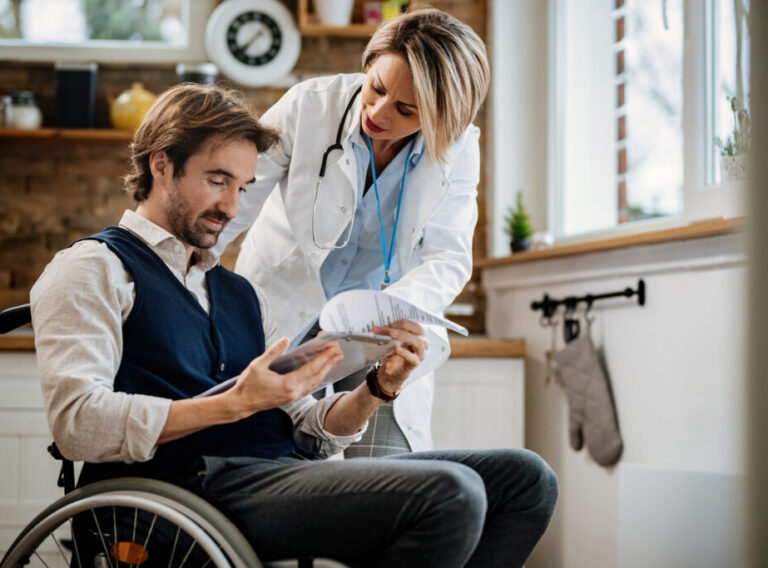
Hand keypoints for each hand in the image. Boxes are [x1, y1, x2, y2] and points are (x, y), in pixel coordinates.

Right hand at [228, 338, 343, 416]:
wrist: (241, 404)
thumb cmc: (248, 386)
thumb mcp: (257, 365)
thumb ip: (273, 352)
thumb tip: (285, 340)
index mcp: (288, 384)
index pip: (312, 368)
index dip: (324, 357)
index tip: (333, 348)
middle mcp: (294, 392)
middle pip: (317, 375)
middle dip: (330, 362)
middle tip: (339, 351)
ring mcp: (294, 396)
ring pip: (315, 382)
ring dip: (325, 370)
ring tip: (334, 360)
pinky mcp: (291, 398)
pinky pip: (309, 387)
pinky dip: (317, 378)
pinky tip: (320, 372)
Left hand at [371, 320, 427, 393]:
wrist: (391, 370)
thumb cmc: (393, 352)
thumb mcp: (391, 340)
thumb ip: (389, 333)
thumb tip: (380, 326)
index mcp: (418, 333)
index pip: (410, 323)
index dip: (396, 322)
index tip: (382, 324)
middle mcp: (422, 341)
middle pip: (414, 330)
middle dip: (398, 327)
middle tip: (384, 328)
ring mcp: (421, 352)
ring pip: (416, 341)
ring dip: (403, 336)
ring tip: (391, 334)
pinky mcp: (416, 363)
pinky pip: (412, 357)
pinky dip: (405, 352)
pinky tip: (397, 348)